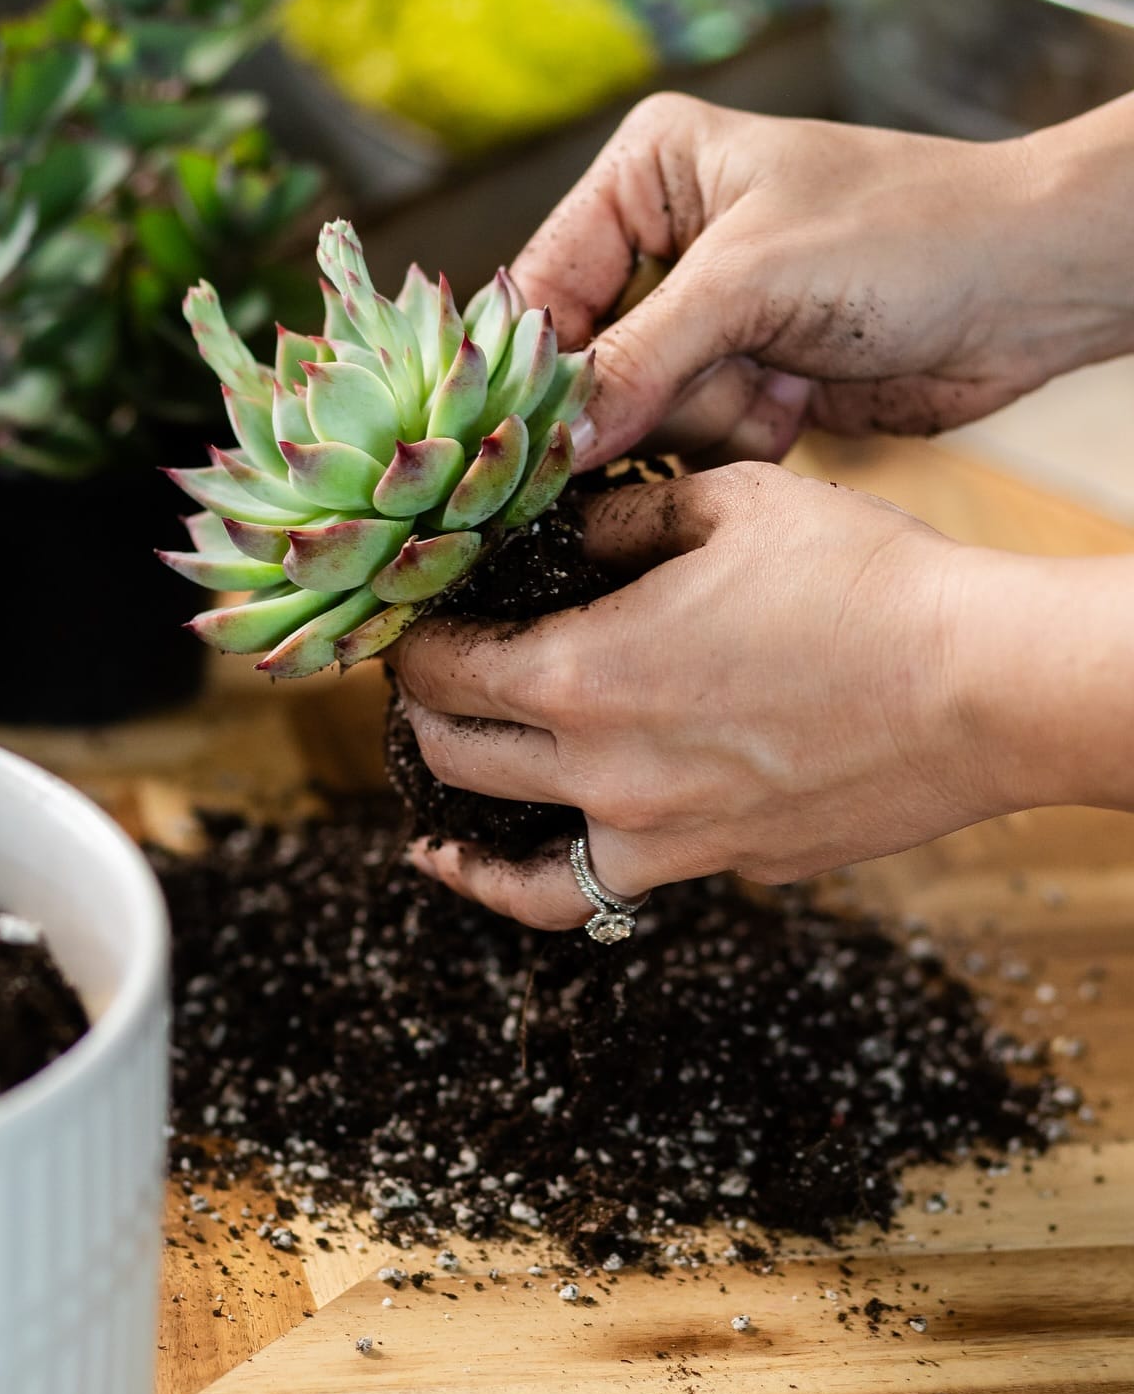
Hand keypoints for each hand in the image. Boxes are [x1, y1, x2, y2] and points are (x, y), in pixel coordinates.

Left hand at [390, 464, 1002, 929]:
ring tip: (432, 829)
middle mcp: (602, 773)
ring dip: (462, 831)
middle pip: (456, 759)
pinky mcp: (720, 868)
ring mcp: (660, 839)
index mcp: (583, 674)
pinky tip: (524, 877)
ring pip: (513, 863)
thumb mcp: (729, 503)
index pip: (441, 671)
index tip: (411, 624)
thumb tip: (565, 527)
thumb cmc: (865, 581)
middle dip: (423, 718)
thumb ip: (623, 518)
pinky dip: (543, 888)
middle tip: (429, 690)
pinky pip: (603, 891)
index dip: (411, 643)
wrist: (982, 688)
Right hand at [514, 93, 1133, 468]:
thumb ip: (639, 361)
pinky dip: (745, 434)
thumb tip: (553, 438)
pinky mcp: (745, 380)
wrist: (1031, 286)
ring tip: (785, 373)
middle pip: (586, 362)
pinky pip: (695, 441)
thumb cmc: (906, 234)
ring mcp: (706, 320)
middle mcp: (665, 245)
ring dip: (713, 412)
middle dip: (655, 387)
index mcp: (646, 175)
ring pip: (640, 413)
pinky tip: (803, 397)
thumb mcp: (750, 282)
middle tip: (724, 372)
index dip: (539, 364)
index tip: (539, 435)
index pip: (543, 286)